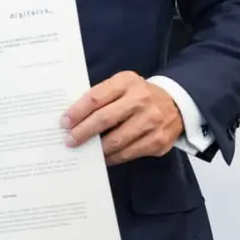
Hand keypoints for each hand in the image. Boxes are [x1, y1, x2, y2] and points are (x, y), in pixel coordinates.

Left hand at [62, 70, 183, 164]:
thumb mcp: (122, 85)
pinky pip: (129, 153)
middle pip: (105, 119)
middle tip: (70, 141)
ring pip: (116, 140)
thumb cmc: (138, 94)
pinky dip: (113, 157)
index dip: (77, 111)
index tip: (64, 122)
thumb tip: (73, 118)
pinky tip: (103, 157)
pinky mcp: (159, 141)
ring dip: (97, 149)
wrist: (176, 103)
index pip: (96, 97)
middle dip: (83, 132)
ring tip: (84, 151)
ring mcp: (152, 121)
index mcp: (127, 82)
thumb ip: (102, 96)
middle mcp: (141, 100)